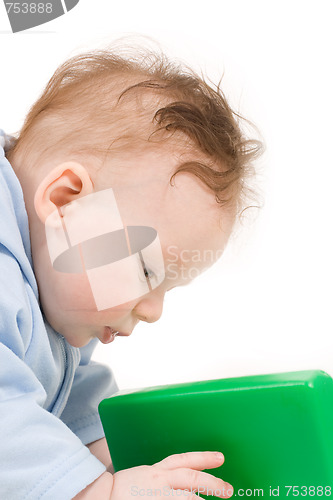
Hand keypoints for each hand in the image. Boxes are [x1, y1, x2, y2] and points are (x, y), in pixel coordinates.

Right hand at [110, 451, 232, 498]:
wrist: (99, 496)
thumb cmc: (121, 490)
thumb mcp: (144, 476)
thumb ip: (163, 478)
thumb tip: (184, 482)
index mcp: (157, 471)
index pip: (184, 460)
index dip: (204, 457)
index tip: (220, 458)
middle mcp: (159, 481)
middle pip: (192, 478)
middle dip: (213, 483)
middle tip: (229, 489)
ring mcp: (158, 496)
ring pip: (188, 498)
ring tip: (219, 499)